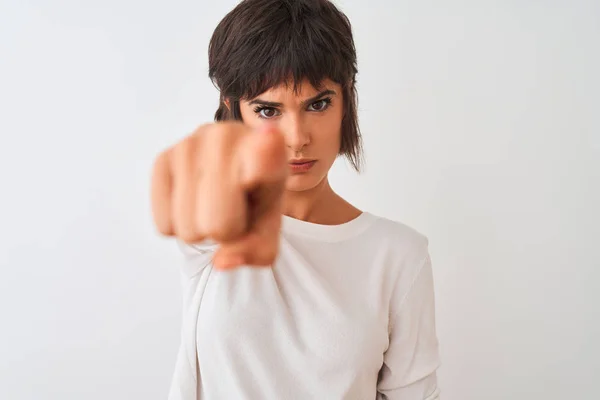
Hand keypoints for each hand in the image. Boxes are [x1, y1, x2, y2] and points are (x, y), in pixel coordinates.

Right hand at [151, 121, 287, 268]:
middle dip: (226, 233)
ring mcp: (191, 144)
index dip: (264, 151)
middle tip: (235, 212)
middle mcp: (227, 137)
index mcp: (268, 150)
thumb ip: (255, 251)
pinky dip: (179, 225)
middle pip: (218, 225)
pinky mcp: (163, 158)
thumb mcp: (268, 231)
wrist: (231, 175)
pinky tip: (194, 201)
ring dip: (201, 229)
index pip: (265, 152)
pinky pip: (164, 223)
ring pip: (188, 228)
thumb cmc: (256, 201)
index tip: (269, 136)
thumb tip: (221, 262)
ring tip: (215, 204)